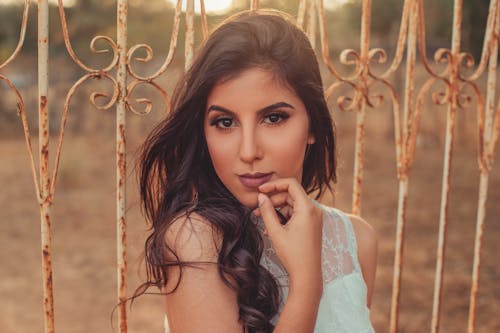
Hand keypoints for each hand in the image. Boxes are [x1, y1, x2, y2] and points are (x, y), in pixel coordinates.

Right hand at [255, 178, 322, 292]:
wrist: (307, 275)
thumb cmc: (293, 255)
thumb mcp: (275, 232)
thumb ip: (267, 211)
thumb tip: (261, 197)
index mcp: (307, 208)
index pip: (291, 184)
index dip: (274, 184)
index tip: (261, 190)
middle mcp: (314, 210)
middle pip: (290, 195)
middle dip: (273, 200)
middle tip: (257, 209)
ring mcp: (314, 218)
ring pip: (292, 205)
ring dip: (276, 210)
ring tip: (261, 220)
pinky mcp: (312, 225)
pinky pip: (296, 214)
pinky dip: (284, 218)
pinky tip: (271, 228)